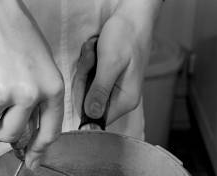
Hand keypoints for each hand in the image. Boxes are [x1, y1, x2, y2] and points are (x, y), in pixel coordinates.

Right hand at [0, 0, 64, 168]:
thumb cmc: (16, 37)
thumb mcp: (40, 68)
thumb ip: (38, 102)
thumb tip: (25, 138)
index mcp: (52, 88)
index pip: (50, 131)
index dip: (39, 151)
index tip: (32, 163)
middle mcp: (31, 95)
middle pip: (13, 135)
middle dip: (1, 132)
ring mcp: (6, 94)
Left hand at [74, 0, 161, 124]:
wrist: (133, 16)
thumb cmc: (127, 35)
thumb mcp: (110, 63)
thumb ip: (100, 91)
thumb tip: (91, 116)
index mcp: (125, 101)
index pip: (96, 118)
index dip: (83, 100)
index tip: (87, 77)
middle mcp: (120, 99)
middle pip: (87, 104)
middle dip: (84, 79)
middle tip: (92, 59)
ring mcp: (114, 90)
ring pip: (85, 90)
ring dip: (85, 69)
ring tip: (96, 52)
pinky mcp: (107, 80)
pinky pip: (88, 79)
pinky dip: (87, 65)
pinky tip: (95, 52)